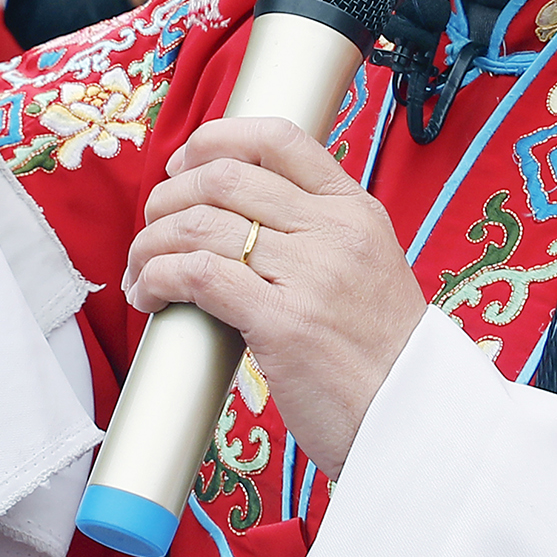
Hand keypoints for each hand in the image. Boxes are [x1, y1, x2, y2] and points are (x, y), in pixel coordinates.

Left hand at [122, 115, 427, 477]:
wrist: (414, 418)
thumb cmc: (381, 354)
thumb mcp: (369, 268)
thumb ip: (318, 235)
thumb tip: (239, 217)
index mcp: (356, 210)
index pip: (278, 138)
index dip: (215, 140)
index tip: (183, 166)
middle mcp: (334, 231)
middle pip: (223, 177)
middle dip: (168, 197)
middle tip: (152, 228)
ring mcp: (310, 274)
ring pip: (199, 224)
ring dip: (152, 243)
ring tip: (142, 270)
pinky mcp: (282, 322)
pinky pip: (197, 274)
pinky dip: (158, 278)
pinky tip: (150, 295)